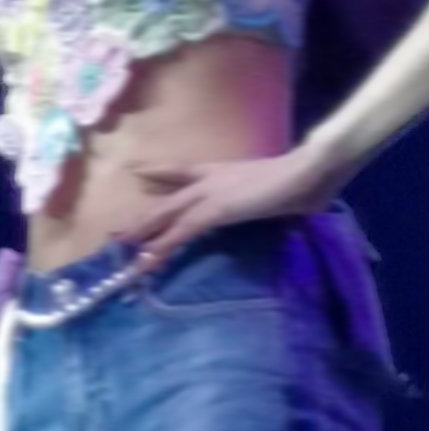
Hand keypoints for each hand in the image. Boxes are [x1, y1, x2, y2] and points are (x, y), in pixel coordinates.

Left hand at [120, 145, 348, 263]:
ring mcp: (211, 193)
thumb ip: (278, 200)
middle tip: (117, 231)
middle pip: (168, 198)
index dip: (161, 172)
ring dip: (143, 232)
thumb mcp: (285, 193)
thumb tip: (296, 207)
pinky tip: (146, 260)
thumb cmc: (306, 180)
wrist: (309, 171)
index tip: (139, 172)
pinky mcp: (215, 210)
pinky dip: (162, 247)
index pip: (186, 170)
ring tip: (120, 248)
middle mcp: (213, 178)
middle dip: (144, 215)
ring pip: (167, 214)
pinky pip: (180, 232)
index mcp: (227, 172)